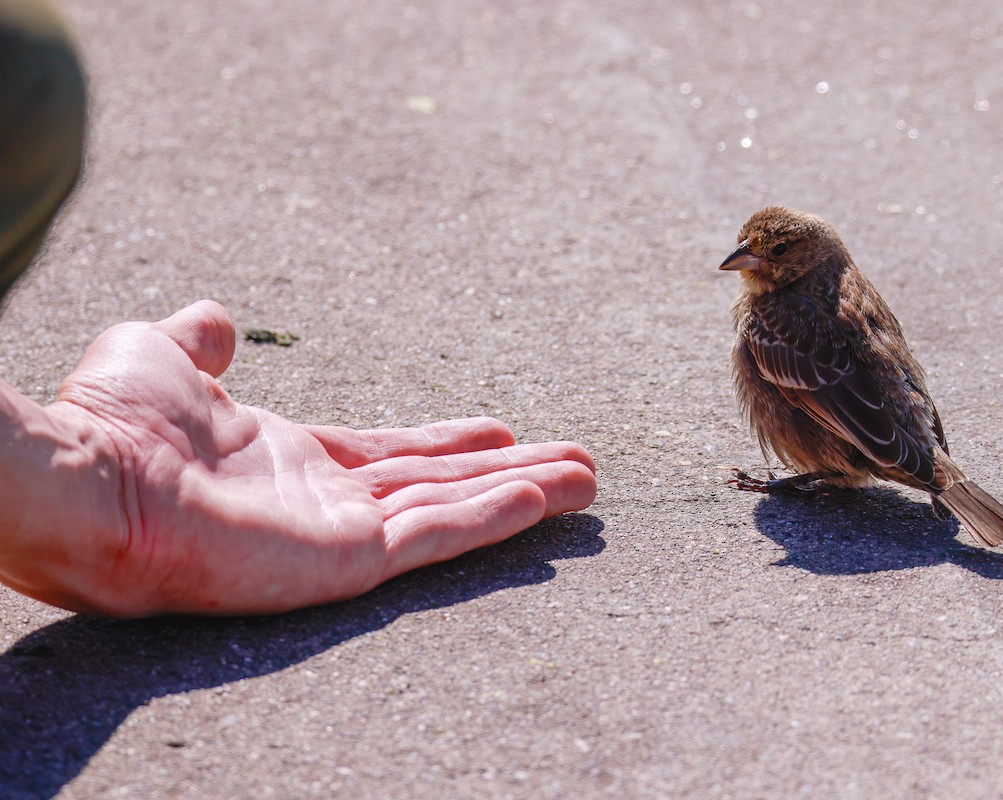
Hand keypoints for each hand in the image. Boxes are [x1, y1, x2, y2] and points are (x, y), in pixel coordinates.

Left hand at [0, 301, 596, 616]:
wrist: (83, 477)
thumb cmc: (110, 422)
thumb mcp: (158, 357)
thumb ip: (199, 344)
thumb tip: (213, 319)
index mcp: (290, 460)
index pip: (393, 453)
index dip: (452, 440)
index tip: (505, 430)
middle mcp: (326, 502)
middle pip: (441, 483)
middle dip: (511, 473)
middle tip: (577, 465)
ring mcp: (341, 536)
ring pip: (454, 511)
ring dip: (523, 496)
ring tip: (586, 482)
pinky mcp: (348, 561)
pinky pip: (437, 536)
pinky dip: (493, 519)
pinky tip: (543, 499)